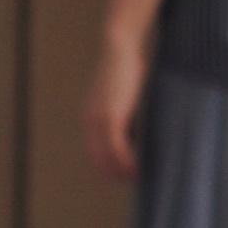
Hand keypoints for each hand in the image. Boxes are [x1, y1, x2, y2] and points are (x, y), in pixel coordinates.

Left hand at [83, 30, 148, 180]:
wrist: (118, 47)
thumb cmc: (124, 67)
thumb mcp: (121, 96)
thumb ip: (124, 115)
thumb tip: (135, 132)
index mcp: (89, 117)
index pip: (94, 151)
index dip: (108, 166)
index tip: (124, 173)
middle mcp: (89, 121)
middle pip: (98, 159)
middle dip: (114, 172)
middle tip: (132, 180)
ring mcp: (98, 120)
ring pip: (107, 157)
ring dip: (122, 171)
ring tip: (137, 177)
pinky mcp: (111, 117)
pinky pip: (117, 148)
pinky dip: (127, 161)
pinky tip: (138, 167)